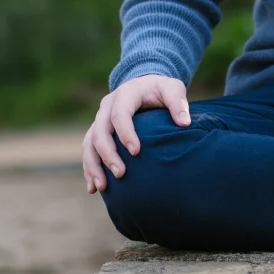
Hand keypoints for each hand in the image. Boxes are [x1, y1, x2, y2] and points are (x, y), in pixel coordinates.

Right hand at [82, 74, 189, 193]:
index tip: (136, 152)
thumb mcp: (172, 88)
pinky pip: (88, 151)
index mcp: (125, 94)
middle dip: (108, 154)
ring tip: (102, 187)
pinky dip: (89, 169)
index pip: (120, 114)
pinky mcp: (97, 132)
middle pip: (100, 131)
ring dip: (94, 166)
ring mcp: (100, 119)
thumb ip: (178, 102)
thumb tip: (185, 123)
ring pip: (90, 143)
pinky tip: (93, 188)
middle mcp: (107, 106)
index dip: (125, 133)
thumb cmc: (160, 89)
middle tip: (121, 174)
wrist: (145, 84)